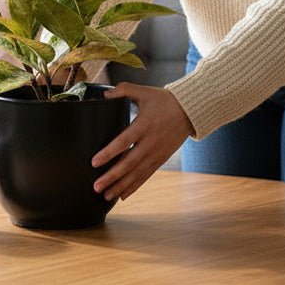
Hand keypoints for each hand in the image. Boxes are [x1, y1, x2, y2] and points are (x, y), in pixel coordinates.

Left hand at [91, 84, 194, 201]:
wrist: (190, 110)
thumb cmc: (165, 100)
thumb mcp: (145, 91)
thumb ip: (124, 89)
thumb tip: (105, 94)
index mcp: (144, 125)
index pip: (124, 142)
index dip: (109, 153)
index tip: (95, 163)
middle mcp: (150, 142)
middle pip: (129, 163)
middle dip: (112, 176)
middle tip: (96, 186)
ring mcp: (157, 153)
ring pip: (137, 173)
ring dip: (121, 186)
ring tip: (106, 195)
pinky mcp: (161, 159)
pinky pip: (146, 175)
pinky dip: (134, 186)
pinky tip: (123, 195)